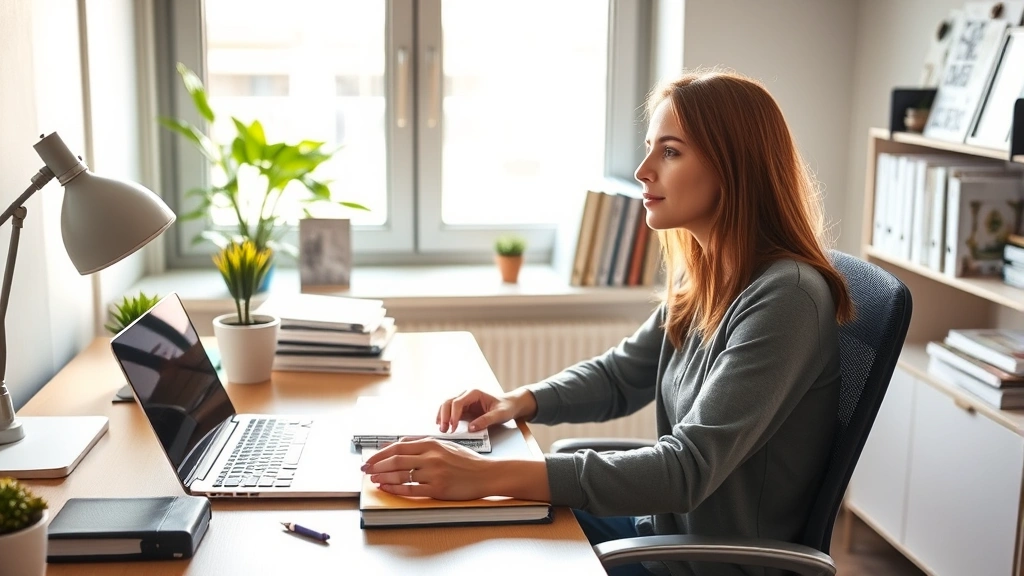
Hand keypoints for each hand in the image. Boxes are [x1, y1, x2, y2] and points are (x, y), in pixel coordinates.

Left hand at [361, 437, 493, 499]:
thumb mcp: (445, 445)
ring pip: (401, 474)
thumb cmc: (466, 460)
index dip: (380, 453)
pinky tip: (386, 488)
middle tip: (365, 470)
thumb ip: (422, 443)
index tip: (369, 459)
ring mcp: (434, 473)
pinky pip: (410, 489)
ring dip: (383, 477)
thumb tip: (398, 443)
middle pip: (396, 460)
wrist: (486, 474)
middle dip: (376, 465)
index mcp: (432, 443)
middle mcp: (431, 456)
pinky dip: (395, 488)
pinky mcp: (437, 488)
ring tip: (372, 479)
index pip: (399, 447)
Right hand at [436, 388, 535, 432]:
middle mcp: (467, 395)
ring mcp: (464, 401)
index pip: (458, 402)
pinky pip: (450, 411)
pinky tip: (442, 425)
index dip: (453, 415)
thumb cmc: (506, 407)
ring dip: (442, 416)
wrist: (509, 405)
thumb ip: (486, 420)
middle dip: (444, 416)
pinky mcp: (463, 409)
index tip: (453, 427)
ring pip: (446, 406)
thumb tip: (470, 428)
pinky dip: (445, 418)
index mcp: (474, 393)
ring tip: (442, 429)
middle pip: (448, 402)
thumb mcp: (499, 414)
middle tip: (444, 430)